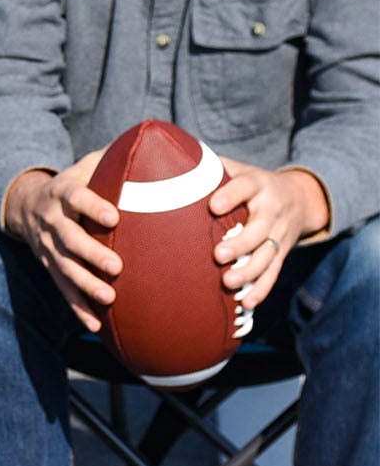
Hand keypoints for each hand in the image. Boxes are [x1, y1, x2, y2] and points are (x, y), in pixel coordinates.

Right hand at [3, 152, 117, 330]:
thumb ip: (116, 157)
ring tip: (109, 298)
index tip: (114, 217)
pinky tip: (95, 324)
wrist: (26, 204)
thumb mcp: (87, 164)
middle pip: (69, 238)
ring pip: (64, 267)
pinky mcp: (49, 266)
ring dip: (85, 285)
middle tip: (116, 266)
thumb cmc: (74, 182)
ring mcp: (48, 247)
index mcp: (62, 192)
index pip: (76, 197)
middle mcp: (52, 220)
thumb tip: (158, 145)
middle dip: (91, 254)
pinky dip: (77, 308)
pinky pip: (62, 289)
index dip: (92, 207)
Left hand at [209, 163, 327, 311]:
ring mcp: (280, 233)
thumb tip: (164, 162)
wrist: (301, 197)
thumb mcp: (237, 168)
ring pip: (268, 254)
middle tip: (218, 254)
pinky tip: (246, 303)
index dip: (231, 195)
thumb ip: (207, 168)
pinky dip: (261, 289)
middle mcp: (272, 208)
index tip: (215, 206)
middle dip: (241, 242)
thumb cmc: (250, 183)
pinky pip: (274, 272)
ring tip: (229, 282)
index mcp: (258, 184)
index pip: (245, 187)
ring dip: (250, 270)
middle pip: (260, 227)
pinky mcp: (282, 253)